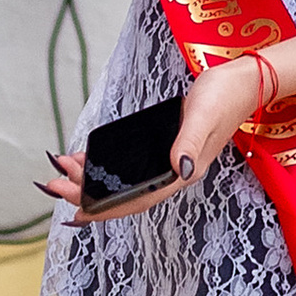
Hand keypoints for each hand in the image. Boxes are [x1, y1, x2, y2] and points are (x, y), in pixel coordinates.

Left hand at [35, 57, 270, 216]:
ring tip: (63, 170)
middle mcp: (174, 172)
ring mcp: (169, 160)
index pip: (139, 198)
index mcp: (183, 172)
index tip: (76, 213)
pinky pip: (130, 164)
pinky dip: (108, 163)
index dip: (108, 210)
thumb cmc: (223, 97)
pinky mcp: (166, 146)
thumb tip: (179, 168)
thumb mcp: (204, 116)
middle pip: (126, 192)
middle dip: (89, 192)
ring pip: (126, 180)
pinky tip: (88, 157)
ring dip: (95, 178)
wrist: (241, 82)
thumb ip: (191, 142)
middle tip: (54, 184)